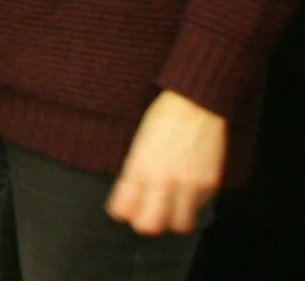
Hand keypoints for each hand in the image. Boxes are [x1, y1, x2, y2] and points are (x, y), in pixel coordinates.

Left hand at [106, 90, 224, 235]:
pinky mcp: (210, 184)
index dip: (120, 212)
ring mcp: (190, 185)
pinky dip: (191, 206)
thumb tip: (131, 195)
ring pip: (179, 225)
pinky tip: (185, 195)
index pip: (123, 208)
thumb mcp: (138, 144)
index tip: (121, 209)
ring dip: (171, 220)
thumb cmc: (162, 119)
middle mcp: (164, 181)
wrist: (195, 104)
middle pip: (150, 226)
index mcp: (140, 168)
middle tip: (143, 215)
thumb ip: (135, 172)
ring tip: (167, 210)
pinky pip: (199, 208)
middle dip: (144, 224)